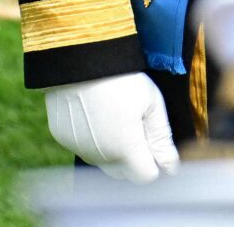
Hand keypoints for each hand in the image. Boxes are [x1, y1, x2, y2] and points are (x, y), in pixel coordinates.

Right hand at [40, 73, 178, 179]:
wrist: (79, 57)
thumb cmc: (121, 77)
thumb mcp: (151, 102)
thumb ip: (161, 138)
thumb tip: (171, 167)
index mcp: (126, 150)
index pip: (146, 176)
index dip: (154, 160)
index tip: (153, 139)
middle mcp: (100, 157)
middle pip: (124, 173)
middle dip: (134, 157)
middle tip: (135, 124)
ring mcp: (78, 148)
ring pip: (102, 161)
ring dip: (112, 149)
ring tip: (113, 114)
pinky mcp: (62, 138)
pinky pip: (83, 147)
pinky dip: (91, 138)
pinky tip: (93, 112)